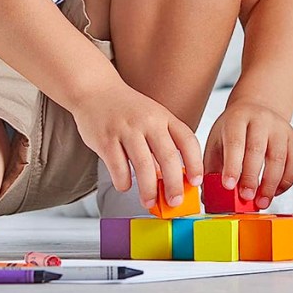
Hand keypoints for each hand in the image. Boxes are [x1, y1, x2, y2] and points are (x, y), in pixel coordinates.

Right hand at [70, 75, 202, 208]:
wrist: (95, 90)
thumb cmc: (127, 109)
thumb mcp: (152, 118)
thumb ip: (163, 143)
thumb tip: (172, 178)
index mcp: (164, 117)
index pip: (187, 140)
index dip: (195, 163)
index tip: (196, 182)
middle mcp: (148, 122)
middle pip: (168, 157)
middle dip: (174, 184)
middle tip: (175, 202)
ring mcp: (126, 129)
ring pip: (143, 165)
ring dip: (148, 189)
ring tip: (149, 202)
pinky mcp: (105, 139)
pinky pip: (118, 167)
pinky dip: (123, 182)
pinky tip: (125, 185)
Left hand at [203, 99, 292, 209]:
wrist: (257, 112)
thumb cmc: (233, 132)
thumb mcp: (217, 143)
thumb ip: (213, 168)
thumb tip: (211, 199)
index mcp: (237, 118)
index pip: (235, 142)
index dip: (232, 165)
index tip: (228, 186)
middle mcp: (261, 119)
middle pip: (257, 149)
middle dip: (251, 177)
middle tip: (246, 198)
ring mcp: (280, 128)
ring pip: (279, 157)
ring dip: (271, 184)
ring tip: (262, 202)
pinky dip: (286, 181)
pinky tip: (275, 192)